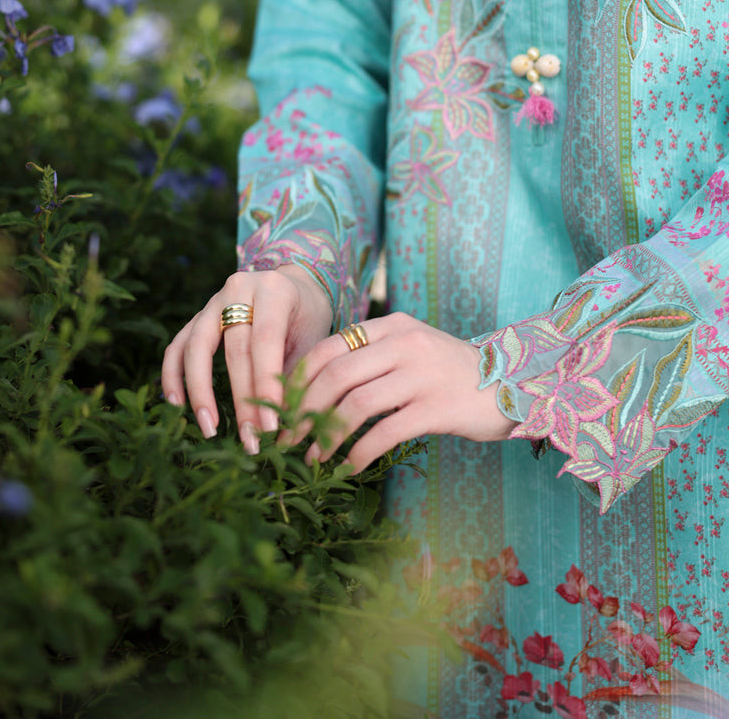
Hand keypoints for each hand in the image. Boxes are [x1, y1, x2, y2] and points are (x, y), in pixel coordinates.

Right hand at [161, 264, 332, 451]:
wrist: (296, 287)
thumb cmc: (308, 318)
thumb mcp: (313, 339)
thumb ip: (295, 375)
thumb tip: (281, 426)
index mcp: (275, 290)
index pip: (266, 341)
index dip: (266, 385)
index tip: (271, 426)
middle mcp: (240, 288)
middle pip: (234, 348)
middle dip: (241, 399)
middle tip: (250, 439)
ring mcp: (213, 301)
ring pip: (196, 346)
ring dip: (200, 391)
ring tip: (209, 427)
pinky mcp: (197, 316)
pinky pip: (178, 346)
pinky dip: (173, 375)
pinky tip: (176, 404)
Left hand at [289, 311, 515, 470]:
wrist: (513, 383)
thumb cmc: (452, 372)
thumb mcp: (412, 349)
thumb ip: (373, 357)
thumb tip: (316, 387)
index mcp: (392, 326)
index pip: (330, 347)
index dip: (299, 379)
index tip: (281, 407)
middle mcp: (404, 343)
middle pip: (335, 375)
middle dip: (303, 410)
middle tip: (288, 438)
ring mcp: (421, 374)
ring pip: (355, 404)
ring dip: (326, 436)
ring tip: (313, 458)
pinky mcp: (436, 408)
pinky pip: (384, 432)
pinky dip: (360, 453)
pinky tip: (350, 468)